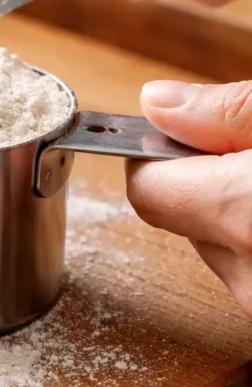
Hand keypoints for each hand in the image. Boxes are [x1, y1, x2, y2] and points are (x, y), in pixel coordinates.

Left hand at [127, 79, 251, 315]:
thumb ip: (227, 113)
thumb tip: (156, 105)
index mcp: (246, 217)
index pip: (146, 188)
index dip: (157, 153)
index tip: (180, 133)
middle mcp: (251, 281)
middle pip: (180, 217)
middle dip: (208, 180)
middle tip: (249, 154)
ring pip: (219, 244)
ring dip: (238, 212)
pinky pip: (250, 269)